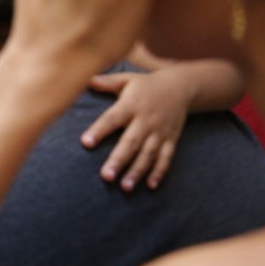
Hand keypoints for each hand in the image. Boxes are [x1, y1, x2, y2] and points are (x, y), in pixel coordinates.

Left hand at [81, 69, 186, 191]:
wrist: (181, 87)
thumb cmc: (146, 84)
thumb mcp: (126, 79)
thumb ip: (105, 82)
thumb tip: (83, 78)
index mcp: (131, 105)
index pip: (112, 119)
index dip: (99, 130)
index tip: (85, 143)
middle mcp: (146, 120)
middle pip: (131, 142)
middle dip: (119, 160)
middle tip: (106, 177)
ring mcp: (160, 132)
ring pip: (148, 154)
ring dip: (137, 171)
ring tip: (125, 187)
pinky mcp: (172, 139)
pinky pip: (166, 158)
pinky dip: (160, 172)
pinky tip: (151, 186)